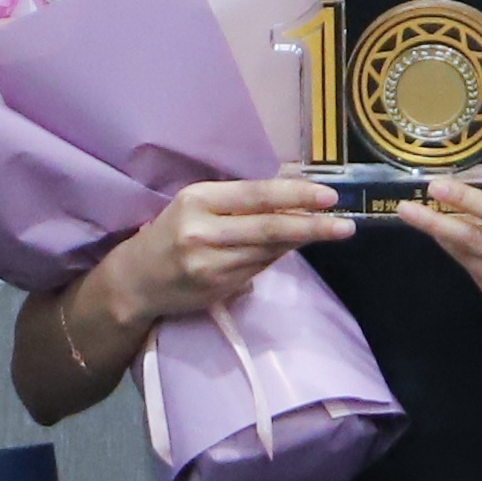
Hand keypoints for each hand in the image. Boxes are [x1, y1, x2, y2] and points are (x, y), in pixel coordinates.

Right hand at [93, 178, 352, 329]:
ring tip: (330, 231)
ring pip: (268, 250)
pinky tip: (293, 247)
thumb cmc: (171, 233)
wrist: (135, 281)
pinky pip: (259, 268)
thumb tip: (296, 192)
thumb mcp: (197, 204)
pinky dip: (279, 256)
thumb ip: (241, 201)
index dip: (295, 195)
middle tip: (345, 224)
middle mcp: (202, 231)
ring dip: (301, 240)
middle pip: (268, 227)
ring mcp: (210, 263)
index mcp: (197, 199)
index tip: (329, 196)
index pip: (256, 195)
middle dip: (312, 225)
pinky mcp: (216, 288)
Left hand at [397, 179, 481, 340]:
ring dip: (443, 239)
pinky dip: (464, 258)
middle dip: (435, 223)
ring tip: (423, 220)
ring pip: (468, 259)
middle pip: (473, 240)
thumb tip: (467, 205)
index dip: (466, 200)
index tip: (437, 187)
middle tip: (407, 209)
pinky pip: (475, 276)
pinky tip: (457, 247)